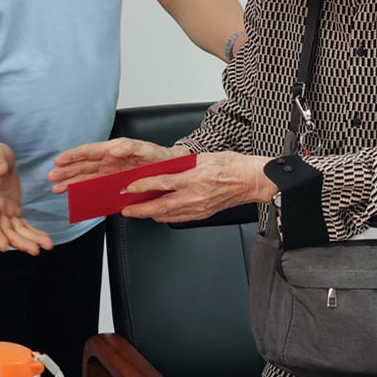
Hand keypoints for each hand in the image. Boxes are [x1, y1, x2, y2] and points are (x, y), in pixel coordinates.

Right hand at [0, 141, 53, 254]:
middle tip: (36, 250)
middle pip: (5, 231)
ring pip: (16, 231)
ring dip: (30, 240)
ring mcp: (4, 211)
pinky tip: (45, 238)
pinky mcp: (13, 209)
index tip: (4, 247)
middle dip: (20, 242)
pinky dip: (33, 233)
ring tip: (47, 246)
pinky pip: (23, 225)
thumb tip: (0, 172)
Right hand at [48, 138, 183, 190]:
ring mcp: (110, 173)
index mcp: (114, 150)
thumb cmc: (159, 157)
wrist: (171, 170)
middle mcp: (108, 161)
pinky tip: (73, 195)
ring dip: (70, 182)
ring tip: (56, 188)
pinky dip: (83, 191)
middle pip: (82, 166)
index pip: (89, 152)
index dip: (73, 156)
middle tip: (51, 177)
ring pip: (85, 177)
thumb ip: (130, 148)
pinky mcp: (114, 184)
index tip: (59, 161)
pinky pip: (95, 188)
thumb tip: (112, 150)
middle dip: (66, 172)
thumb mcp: (147, 149)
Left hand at [116, 151, 274, 222]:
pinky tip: (157, 214)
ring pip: (168, 216)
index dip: (143, 186)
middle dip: (140, 210)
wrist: (250, 180)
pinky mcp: (202, 215)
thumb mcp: (203, 158)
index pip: (163, 184)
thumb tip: (162, 168)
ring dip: (149, 215)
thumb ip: (182, 165)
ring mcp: (199, 208)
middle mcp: (196, 196)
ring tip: (136, 212)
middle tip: (126, 209)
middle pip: (161, 207)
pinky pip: (178, 218)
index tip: (129, 187)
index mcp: (195, 178)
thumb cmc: (231, 165)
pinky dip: (164, 217)